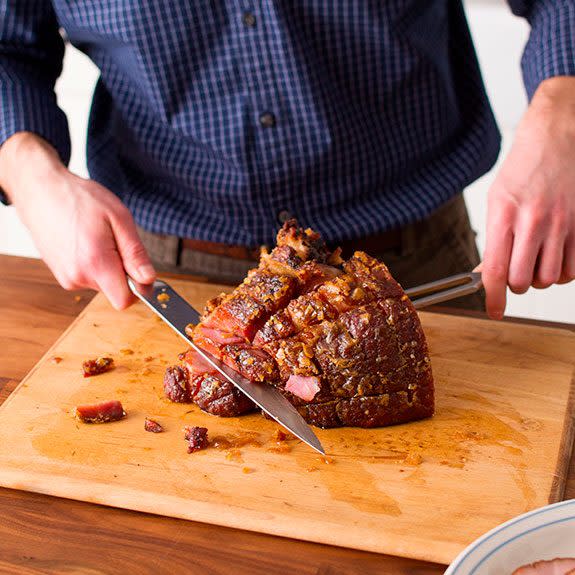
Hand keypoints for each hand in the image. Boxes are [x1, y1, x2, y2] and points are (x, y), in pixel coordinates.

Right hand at [0, 132, 155, 308]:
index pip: (125, 300)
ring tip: (97, 237)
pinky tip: (86, 242)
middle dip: (123, 270)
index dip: (139, 288)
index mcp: (95, 263)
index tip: (139, 268)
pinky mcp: (62, 275)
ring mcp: (67, 278)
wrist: (41, 191)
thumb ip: (135, 253)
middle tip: (113, 240)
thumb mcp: (119, 218)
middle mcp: (78, 277)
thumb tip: (149, 280)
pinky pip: (90, 277)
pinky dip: (95, 264)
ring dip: (108, 265)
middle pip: (116, 290)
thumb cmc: (80, 199)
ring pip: (103, 283)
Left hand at [481, 76, 574, 318]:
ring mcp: (562, 223)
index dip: (493, 298)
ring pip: (550, 278)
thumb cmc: (522, 168)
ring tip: (535, 260)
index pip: (496, 270)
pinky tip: (554, 257)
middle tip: (514, 272)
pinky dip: (562, 271)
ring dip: (540, 278)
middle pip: (524, 281)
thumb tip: (487, 274)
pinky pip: (573, 268)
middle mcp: (534, 221)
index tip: (493, 311)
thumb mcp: (496, 201)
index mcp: (505, 215)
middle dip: (516, 285)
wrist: (557, 136)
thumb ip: (494, 240)